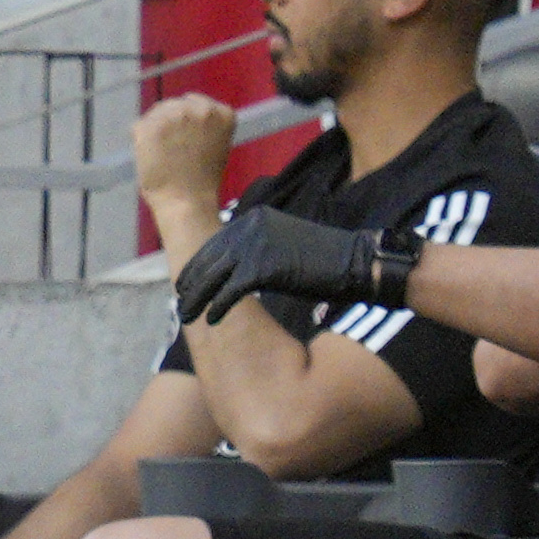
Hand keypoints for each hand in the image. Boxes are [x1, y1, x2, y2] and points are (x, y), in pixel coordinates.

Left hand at [131, 94, 241, 218]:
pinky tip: (149, 154)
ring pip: (155, 113)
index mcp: (221, 113)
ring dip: (155, 128)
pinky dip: (140, 139)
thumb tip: (183, 119)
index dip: (186, 119)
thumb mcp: (216, 143)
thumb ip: (203, 126)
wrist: (187, 200)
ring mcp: (174, 115)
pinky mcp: (150, 125)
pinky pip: (139, 126)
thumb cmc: (203, 180)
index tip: (183, 135)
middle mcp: (199, 108)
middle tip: (168, 146)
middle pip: (173, 105)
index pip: (194, 102)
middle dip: (169, 122)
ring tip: (160, 151)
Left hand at [173, 207, 383, 330]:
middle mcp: (249, 227)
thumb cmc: (324, 261)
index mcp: (253, 219)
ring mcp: (255, 245)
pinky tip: (211, 319)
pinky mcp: (264, 266)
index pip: (214, 245)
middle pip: (209, 259)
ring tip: (186, 316)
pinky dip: (218, 306)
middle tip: (180, 305)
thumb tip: (231, 273)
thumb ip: (256, 251)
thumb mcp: (282, 246)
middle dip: (191, 284)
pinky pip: (231, 290)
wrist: (358, 263)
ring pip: (214, 275)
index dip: (197, 267)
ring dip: (197, 298)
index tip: (185, 286)